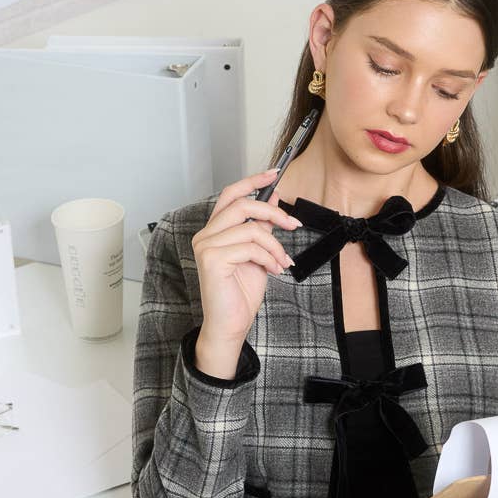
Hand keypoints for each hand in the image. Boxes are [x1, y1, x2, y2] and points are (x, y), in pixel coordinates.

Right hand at [191, 169, 301, 345]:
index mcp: (214, 231)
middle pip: (242, 205)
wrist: (230, 324)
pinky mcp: (212, 259)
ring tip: (282, 262)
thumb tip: (273, 199)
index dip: (253, 181)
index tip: (275, 173)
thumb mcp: (258, 254)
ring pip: (251, 228)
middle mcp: (205, 235)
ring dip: (275, 245)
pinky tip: (273, 270)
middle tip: (292, 225)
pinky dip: (269, 258)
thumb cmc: (240, 293)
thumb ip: (262, 227)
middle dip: (273, 213)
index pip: (231, 195)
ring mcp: (206, 246)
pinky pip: (251, 247)